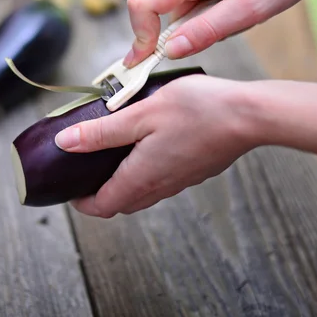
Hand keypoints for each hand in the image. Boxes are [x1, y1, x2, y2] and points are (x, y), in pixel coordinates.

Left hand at [54, 74, 256, 217]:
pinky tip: (145, 147)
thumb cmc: (197, 110)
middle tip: (86, 173)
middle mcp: (161, 185)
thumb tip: (66, 143)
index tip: (70, 190)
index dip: (82, 203)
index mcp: (142, 176)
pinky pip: (162, 181)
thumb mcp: (139, 115)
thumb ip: (101, 132)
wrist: (249, 115)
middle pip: (122, 204)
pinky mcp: (194, 171)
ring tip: (111, 158)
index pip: (104, 206)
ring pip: (143, 193)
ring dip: (123, 184)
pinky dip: (145, 174)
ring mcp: (180, 180)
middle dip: (100, 195)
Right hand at [122, 0, 316, 67]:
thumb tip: (169, 50)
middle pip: (163, 8)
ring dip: (204, 21)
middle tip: (227, 32)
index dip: (139, 35)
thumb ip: (207, 30)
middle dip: (184, 31)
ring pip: (183, 6)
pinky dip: (212, 10)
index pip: (144, 4)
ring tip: (245, 12)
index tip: (144, 62)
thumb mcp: (252, 8)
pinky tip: (241, 3)